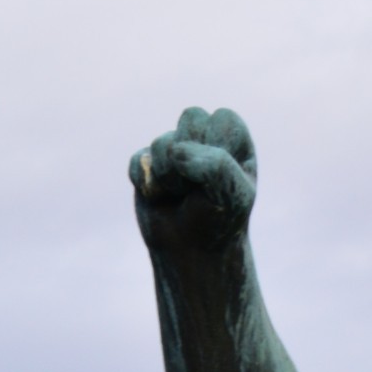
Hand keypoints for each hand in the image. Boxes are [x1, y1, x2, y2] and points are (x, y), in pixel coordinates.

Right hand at [129, 107, 256, 251]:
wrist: (193, 254)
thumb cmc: (219, 221)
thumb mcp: (231, 194)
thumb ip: (213, 164)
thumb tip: (173, 151)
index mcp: (232, 136)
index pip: (222, 119)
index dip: (219, 150)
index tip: (224, 179)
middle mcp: (203, 136)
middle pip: (191, 117)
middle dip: (196, 158)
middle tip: (200, 188)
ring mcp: (172, 148)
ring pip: (163, 144)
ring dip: (171, 178)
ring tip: (181, 196)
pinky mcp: (146, 163)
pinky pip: (139, 162)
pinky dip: (150, 187)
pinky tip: (160, 199)